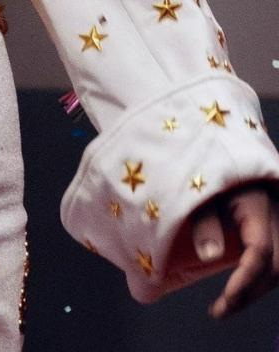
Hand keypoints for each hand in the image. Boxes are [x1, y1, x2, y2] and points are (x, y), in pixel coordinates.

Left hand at [190, 182, 278, 317]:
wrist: (219, 158)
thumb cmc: (204, 174)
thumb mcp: (199, 193)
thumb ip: (204, 222)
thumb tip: (210, 256)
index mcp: (256, 204)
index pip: (261, 252)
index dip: (245, 279)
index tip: (224, 300)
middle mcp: (274, 216)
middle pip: (275, 267)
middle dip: (249, 293)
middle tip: (219, 311)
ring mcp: (276, 224)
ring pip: (278, 268)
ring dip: (254, 291)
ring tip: (224, 307)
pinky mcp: (272, 231)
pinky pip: (274, 262)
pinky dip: (259, 280)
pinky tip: (238, 292)